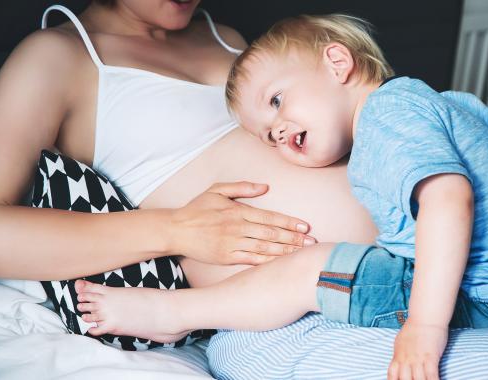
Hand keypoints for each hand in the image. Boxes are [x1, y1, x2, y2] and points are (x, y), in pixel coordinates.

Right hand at [170, 181, 314, 264]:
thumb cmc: (197, 209)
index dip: (290, 223)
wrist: (175, 230)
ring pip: (264, 248)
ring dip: (285, 251)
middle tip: (312, 242)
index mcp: (237, 211)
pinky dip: (268, 261)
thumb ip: (241, 187)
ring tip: (302, 253)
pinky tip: (281, 263)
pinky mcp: (227, 258)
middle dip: (294, 239)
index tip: (306, 227)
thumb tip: (265, 187)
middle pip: (271, 234)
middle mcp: (237, 228)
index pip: (270, 217)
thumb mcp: (217, 190)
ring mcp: (232, 244)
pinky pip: (251, 260)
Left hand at [388, 323, 447, 379]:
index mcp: (398, 356)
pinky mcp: (430, 356)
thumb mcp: (401, 341)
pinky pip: (431, 374)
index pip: (392, 376)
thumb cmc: (414, 328)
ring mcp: (418, 359)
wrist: (426, 317)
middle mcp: (406, 359)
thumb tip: (398, 363)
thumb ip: (400, 355)